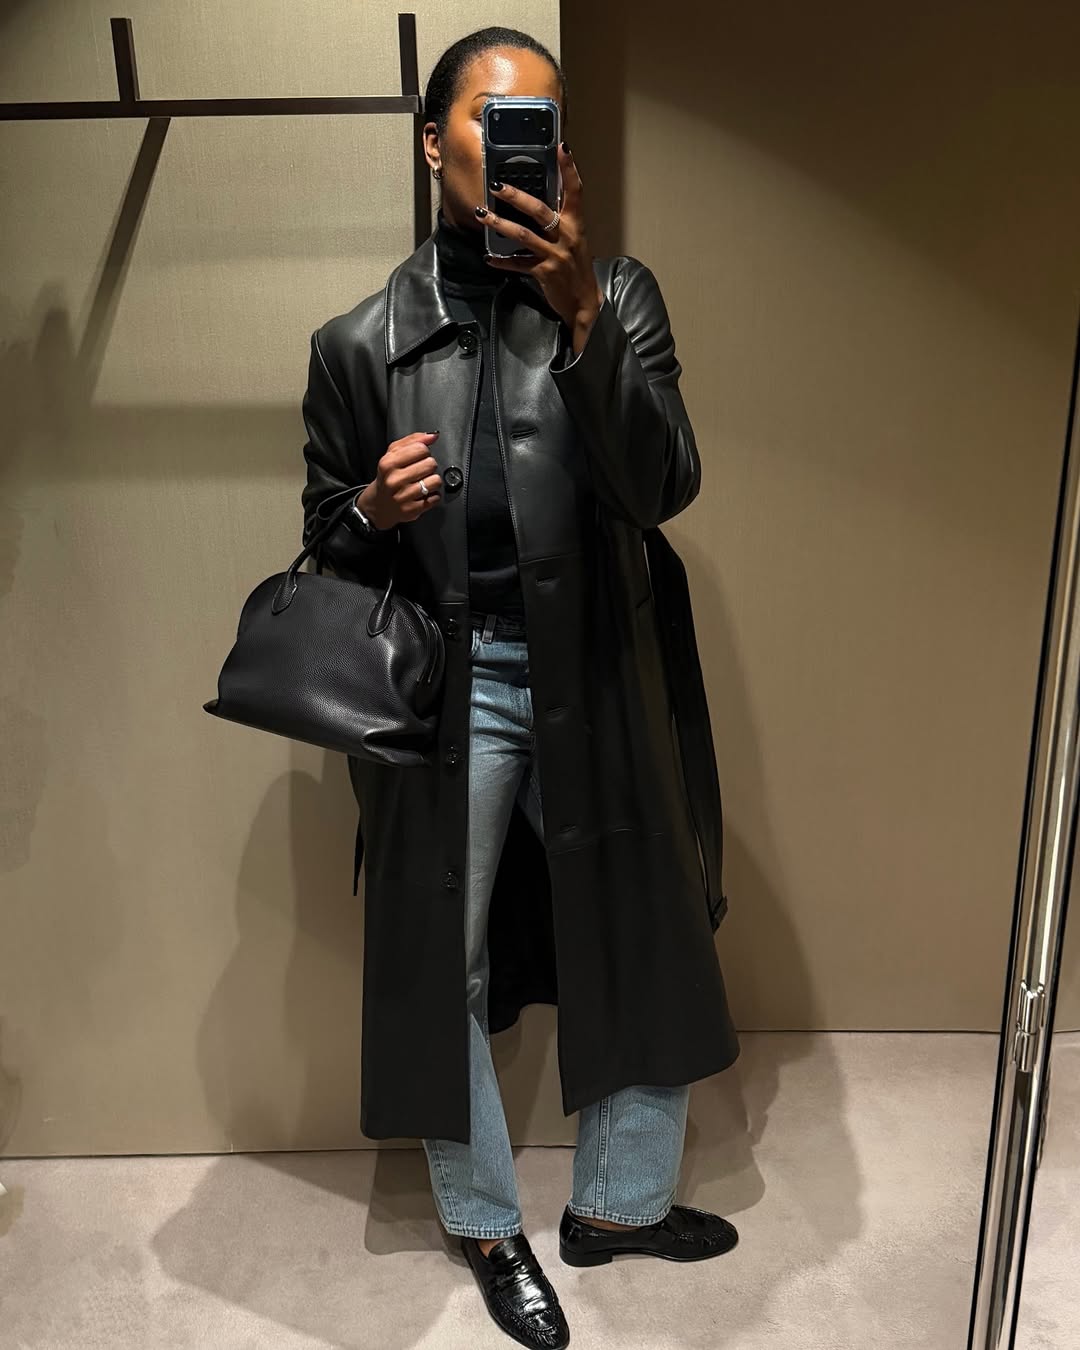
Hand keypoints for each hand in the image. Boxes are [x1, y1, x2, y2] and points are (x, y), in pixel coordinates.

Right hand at [358, 432, 441, 527]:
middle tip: (420, 471)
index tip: (419, 457)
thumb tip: (433, 436)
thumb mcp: (393, 453)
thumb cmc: (388, 476)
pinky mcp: (412, 510)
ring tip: (423, 483)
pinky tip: (423, 494)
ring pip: (435, 481)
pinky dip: (433, 495)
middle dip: (429, 466)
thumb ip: (413, 440)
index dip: (424, 452)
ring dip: (433, 481)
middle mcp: (394, 480)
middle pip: (430, 464)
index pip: (421, 449)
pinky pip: (435, 498)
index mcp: (388, 463)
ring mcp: (403, 496)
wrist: (379, 504)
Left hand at [477, 144, 604, 349]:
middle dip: (517, 196)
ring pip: (524, 235)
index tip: (561, 147)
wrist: (583, 300)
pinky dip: (502, 261)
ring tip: (482, 214)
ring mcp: (555, 255)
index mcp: (575, 224)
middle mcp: (566, 236)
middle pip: (540, 211)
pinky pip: (518, 264)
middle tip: (496, 185)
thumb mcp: (573, 239)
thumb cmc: (575, 267)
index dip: (569, 169)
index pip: (575, 191)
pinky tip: (488, 256)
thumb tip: (534, 203)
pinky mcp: (545, 272)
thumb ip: (558, 221)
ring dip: (500, 223)